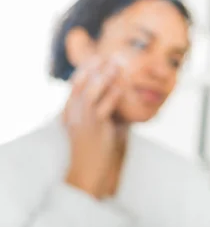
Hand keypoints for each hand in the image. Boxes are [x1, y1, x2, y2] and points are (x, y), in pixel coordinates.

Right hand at [63, 56, 125, 198]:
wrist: (89, 170)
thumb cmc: (95, 148)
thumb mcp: (96, 125)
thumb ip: (102, 109)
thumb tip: (116, 93)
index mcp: (71, 112)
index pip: (75, 85)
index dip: (86, 69)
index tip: (98, 57)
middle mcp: (74, 114)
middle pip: (81, 84)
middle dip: (93, 68)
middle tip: (107, 55)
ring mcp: (84, 121)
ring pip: (90, 93)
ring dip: (103, 78)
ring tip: (115, 66)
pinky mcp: (96, 130)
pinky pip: (103, 109)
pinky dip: (112, 96)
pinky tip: (120, 88)